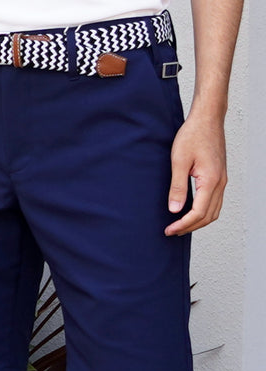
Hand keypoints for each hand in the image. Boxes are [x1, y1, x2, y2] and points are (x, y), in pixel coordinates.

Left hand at [164, 114, 227, 235]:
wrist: (207, 119)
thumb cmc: (193, 135)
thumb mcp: (179, 161)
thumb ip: (177, 187)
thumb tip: (174, 209)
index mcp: (210, 181)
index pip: (198, 213)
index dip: (183, 225)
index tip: (169, 230)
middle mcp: (220, 183)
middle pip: (208, 216)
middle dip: (190, 227)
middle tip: (172, 231)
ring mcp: (221, 180)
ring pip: (213, 211)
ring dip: (197, 221)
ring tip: (180, 225)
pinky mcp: (218, 177)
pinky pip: (214, 202)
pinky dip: (203, 212)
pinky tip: (190, 212)